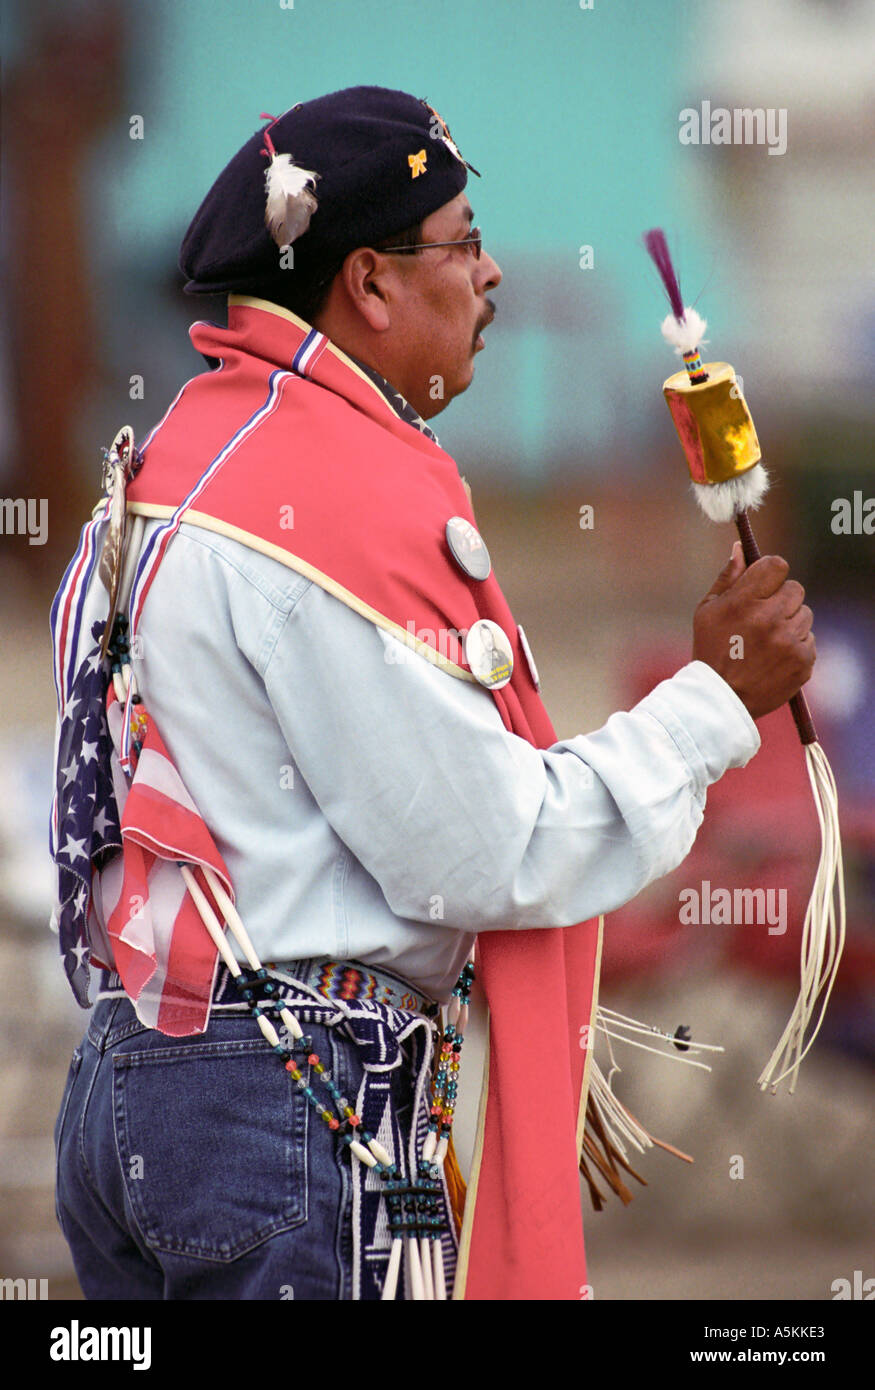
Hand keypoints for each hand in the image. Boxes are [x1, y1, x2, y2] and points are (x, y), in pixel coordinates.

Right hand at [692, 542, 815, 719]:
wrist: (721, 698)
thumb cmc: (710, 649)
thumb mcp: (707, 610)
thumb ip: (728, 578)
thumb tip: (740, 548)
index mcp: (744, 601)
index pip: (777, 565)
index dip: (771, 573)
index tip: (765, 585)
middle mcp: (769, 618)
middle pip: (795, 588)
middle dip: (781, 599)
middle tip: (763, 617)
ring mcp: (789, 641)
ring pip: (805, 614)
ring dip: (789, 623)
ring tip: (767, 641)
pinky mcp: (803, 661)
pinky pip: (809, 639)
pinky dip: (795, 646)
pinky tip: (775, 657)